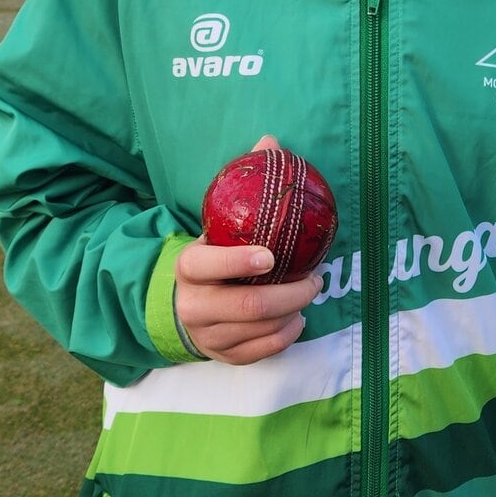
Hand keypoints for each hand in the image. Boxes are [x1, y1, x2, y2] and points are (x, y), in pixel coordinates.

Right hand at [175, 136, 322, 364]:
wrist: (180, 304)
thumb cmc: (209, 257)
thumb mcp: (215, 224)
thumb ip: (241, 186)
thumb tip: (270, 141)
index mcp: (188, 267)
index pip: (208, 265)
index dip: (239, 261)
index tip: (272, 255)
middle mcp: (193, 304)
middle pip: (247, 305)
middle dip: (290, 293)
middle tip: (316, 279)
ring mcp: (207, 334)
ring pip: (257, 330)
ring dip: (293, 312)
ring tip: (310, 293)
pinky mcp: (222, 355)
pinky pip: (261, 351)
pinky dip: (286, 335)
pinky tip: (298, 319)